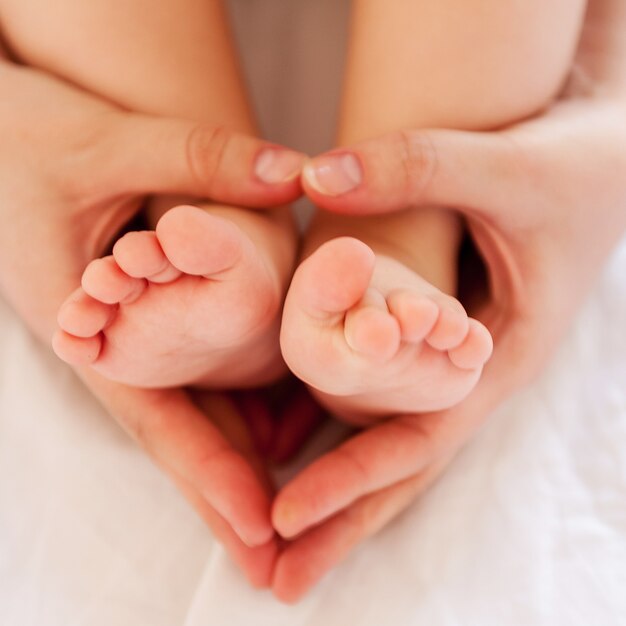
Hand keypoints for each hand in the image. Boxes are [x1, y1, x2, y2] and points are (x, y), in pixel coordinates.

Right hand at [0, 58, 304, 585]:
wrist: (5, 128)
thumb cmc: (30, 136)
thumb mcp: (110, 144)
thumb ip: (200, 160)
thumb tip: (296, 174)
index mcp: (85, 324)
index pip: (155, 415)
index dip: (205, 472)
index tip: (256, 526)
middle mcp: (111, 342)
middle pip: (176, 429)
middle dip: (219, 494)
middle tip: (270, 561)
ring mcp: (130, 333)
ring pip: (188, 404)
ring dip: (229, 459)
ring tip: (275, 520)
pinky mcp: (147, 313)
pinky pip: (192, 367)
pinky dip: (228, 403)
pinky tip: (268, 431)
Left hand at [270, 14, 625, 596]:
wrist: (596, 157)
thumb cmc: (570, 166)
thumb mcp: (504, 167)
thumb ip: (416, 168)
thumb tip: (315, 177)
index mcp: (499, 356)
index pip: (418, 439)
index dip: (353, 481)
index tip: (286, 521)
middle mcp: (471, 372)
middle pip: (401, 464)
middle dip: (342, 520)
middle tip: (276, 581)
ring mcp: (451, 360)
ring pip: (389, 432)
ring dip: (340, 486)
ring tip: (278, 533)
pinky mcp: (432, 336)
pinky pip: (382, 388)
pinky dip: (340, 420)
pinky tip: (293, 438)